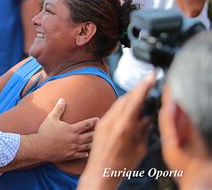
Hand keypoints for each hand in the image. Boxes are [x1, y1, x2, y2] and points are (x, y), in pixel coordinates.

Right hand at [36, 98, 97, 162]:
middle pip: (90, 136)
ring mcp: (73, 148)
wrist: (40, 147)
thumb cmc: (45, 132)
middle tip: (104, 130)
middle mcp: (75, 139)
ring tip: (99, 142)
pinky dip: (84, 154)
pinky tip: (87, 153)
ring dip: (94, 144)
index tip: (99, 119)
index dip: (93, 121)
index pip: (86, 124)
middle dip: (97, 133)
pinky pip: (80, 155)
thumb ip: (58, 109)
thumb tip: (62, 99)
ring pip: (87, 146)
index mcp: (72, 129)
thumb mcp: (51, 118)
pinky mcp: (69, 155)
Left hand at [78, 74, 153, 188]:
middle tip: (149, 80)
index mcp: (123, 127)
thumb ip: (143, 131)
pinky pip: (113, 110)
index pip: (135, 101)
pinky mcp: (99, 125)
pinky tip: (130, 106)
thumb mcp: (138, 150)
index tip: (151, 76)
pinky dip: (123, 105)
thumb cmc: (120, 166)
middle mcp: (111, 122)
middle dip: (138, 89)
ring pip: (119, 103)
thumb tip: (147, 118)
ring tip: (142, 91)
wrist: (99, 173)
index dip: (143, 86)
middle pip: (126, 98)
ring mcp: (103, 122)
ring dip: (131, 96)